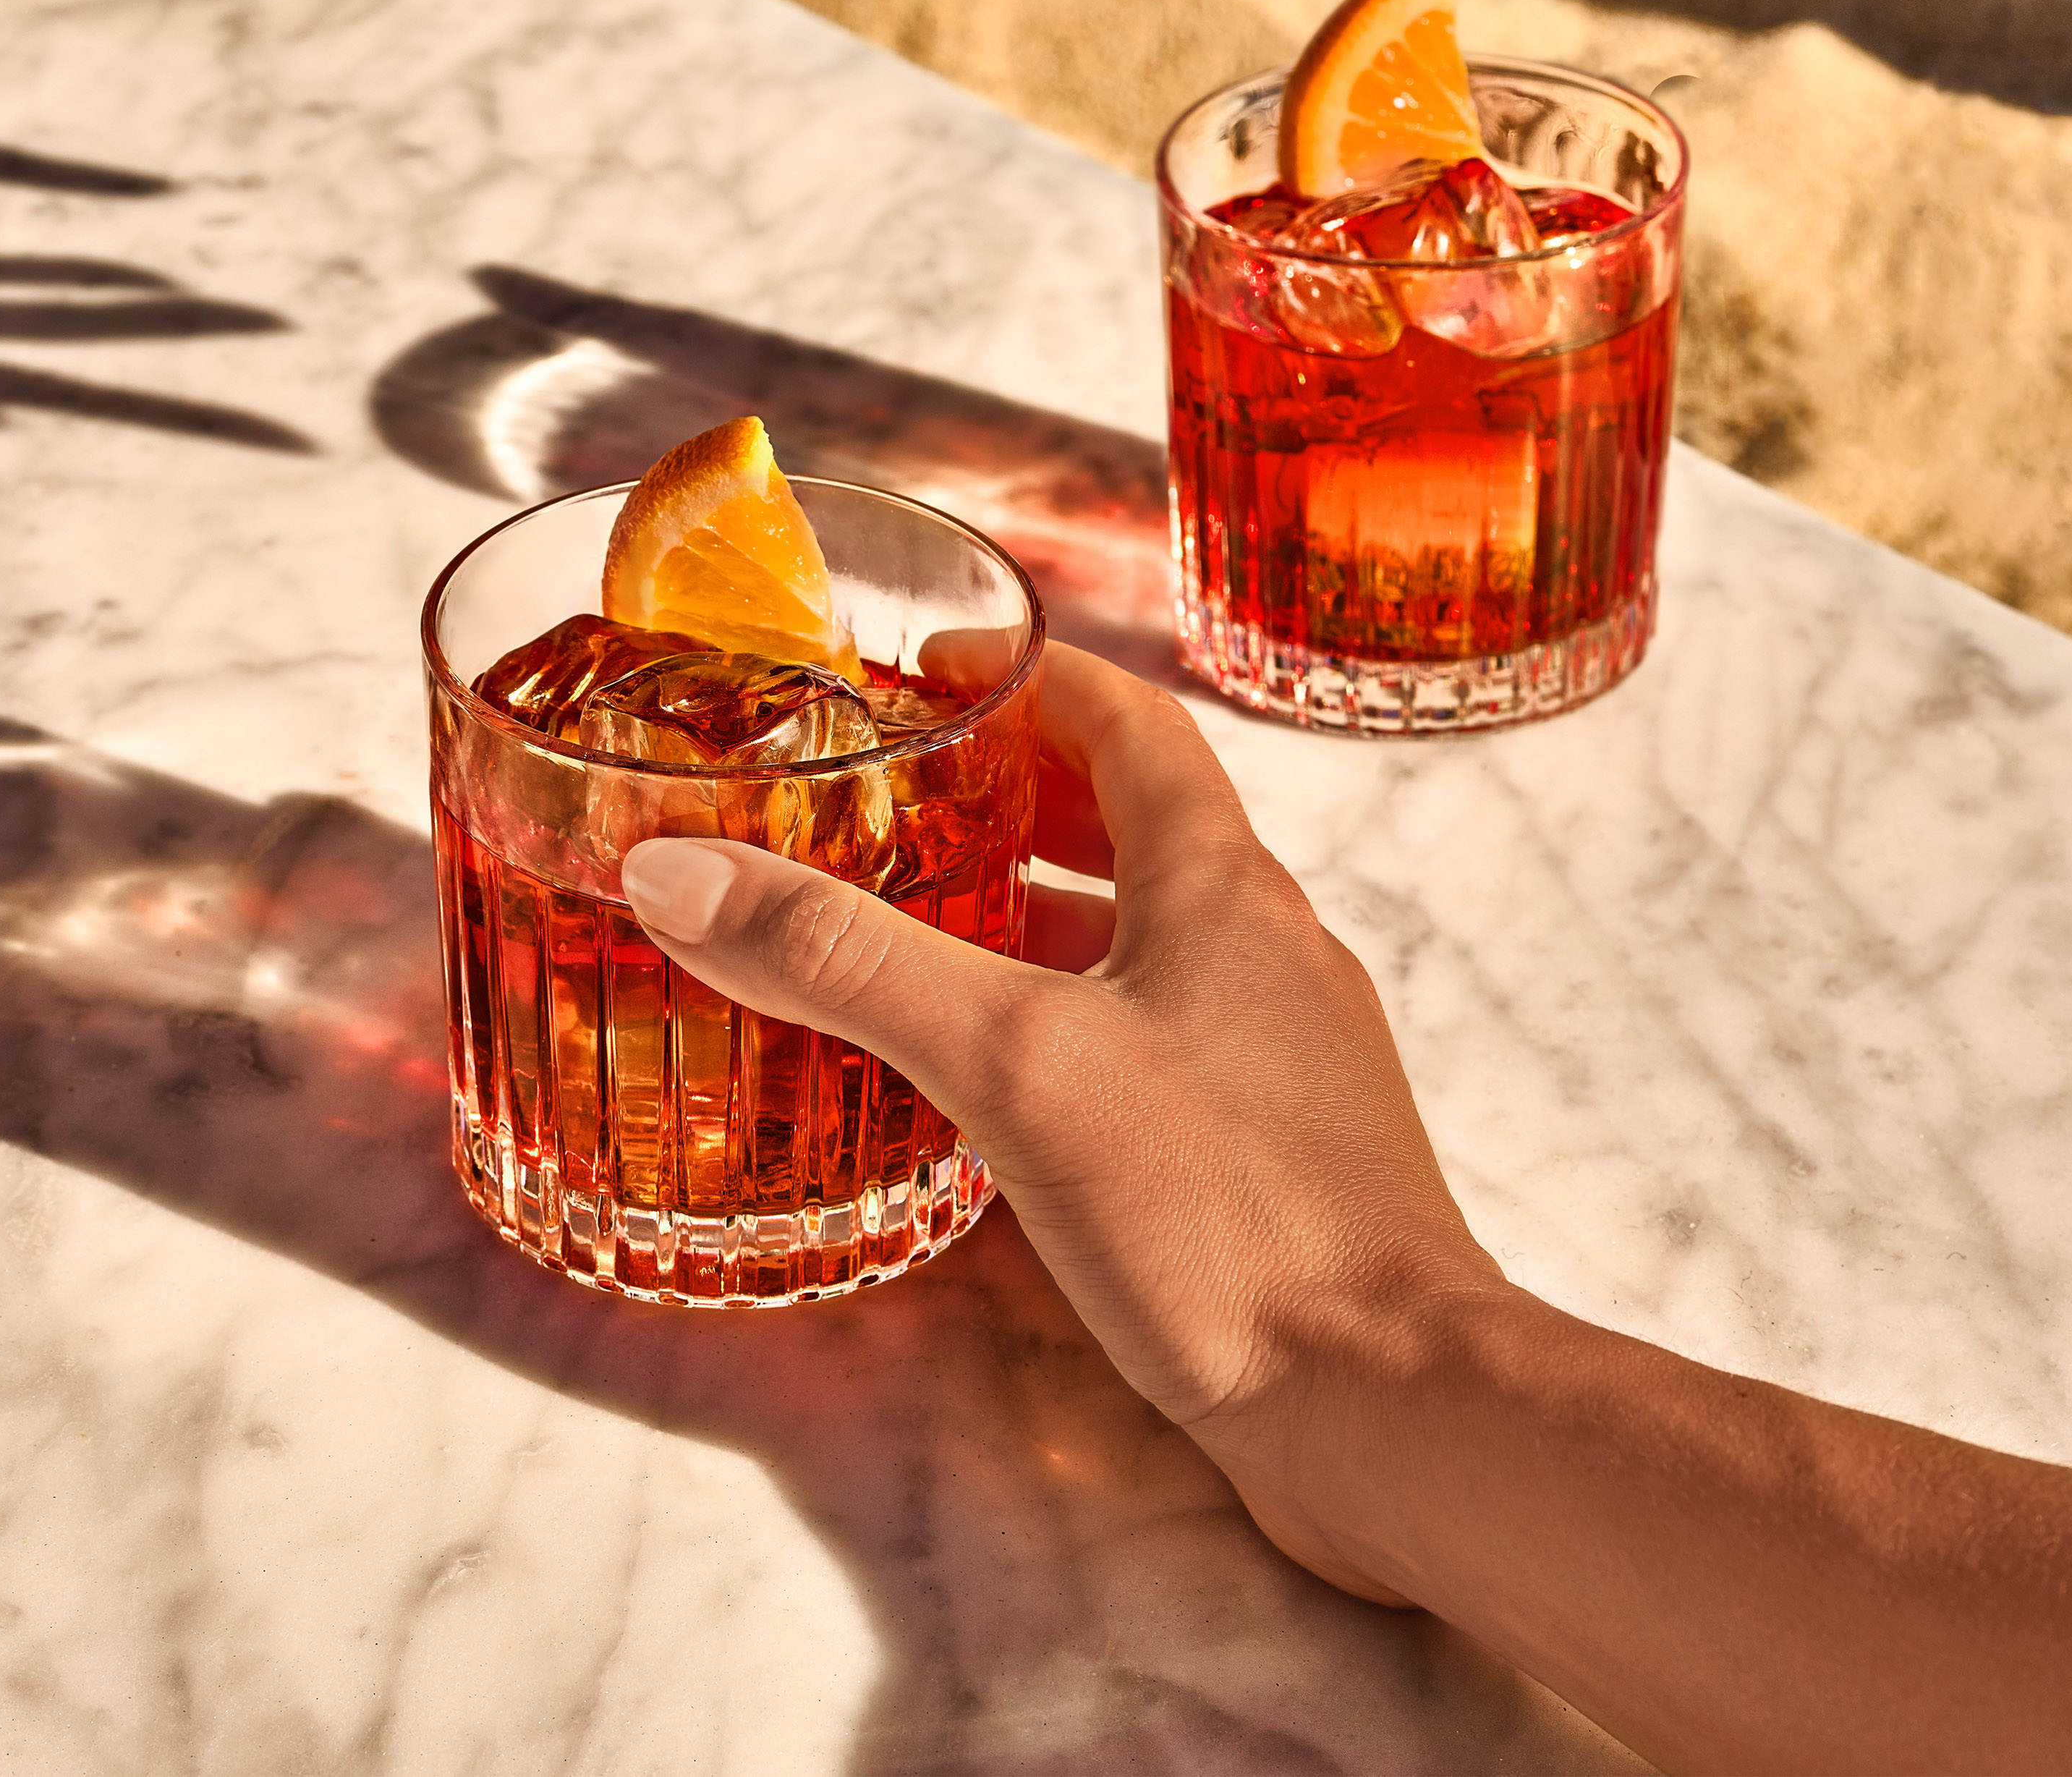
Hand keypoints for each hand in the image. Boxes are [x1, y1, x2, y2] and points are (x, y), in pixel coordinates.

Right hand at [618, 643, 1500, 1598]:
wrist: (1389, 1404)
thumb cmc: (1232, 1218)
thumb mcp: (1016, 1064)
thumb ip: (849, 963)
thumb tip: (682, 870)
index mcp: (1223, 888)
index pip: (1129, 723)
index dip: (1029, 677)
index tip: (931, 667)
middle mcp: (1264, 952)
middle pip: (1134, 826)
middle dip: (1012, 794)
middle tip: (896, 799)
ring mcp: (1275, 1057)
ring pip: (1140, 943)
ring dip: (1032, 917)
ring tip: (913, 930)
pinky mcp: (1264, 1155)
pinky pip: (1150, 1045)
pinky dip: (1062, 1026)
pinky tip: (990, 1090)